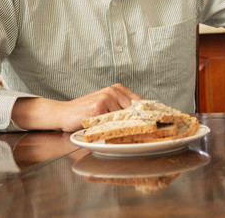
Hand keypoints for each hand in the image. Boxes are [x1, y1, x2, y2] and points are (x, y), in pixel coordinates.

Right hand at [12, 83, 142, 131]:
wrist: (63, 114)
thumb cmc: (86, 113)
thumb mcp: (107, 107)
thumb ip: (122, 109)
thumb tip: (145, 119)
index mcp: (118, 89)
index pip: (141, 102)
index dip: (150, 113)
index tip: (161, 122)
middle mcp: (114, 91)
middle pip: (136, 110)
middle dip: (142, 122)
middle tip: (149, 132)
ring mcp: (107, 97)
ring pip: (125, 118)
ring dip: (127, 128)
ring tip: (125, 135)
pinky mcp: (99, 107)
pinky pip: (113, 122)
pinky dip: (115, 129)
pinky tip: (112, 133)